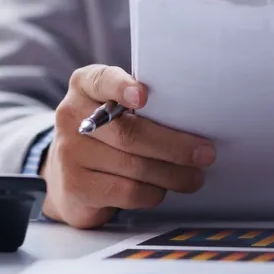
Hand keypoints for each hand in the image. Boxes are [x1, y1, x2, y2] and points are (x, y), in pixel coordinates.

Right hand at [41, 65, 215, 228]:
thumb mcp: (117, 111)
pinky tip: (161, 189)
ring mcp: (70, 152)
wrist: (69, 175)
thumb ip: (144, 107)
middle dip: (175, 146)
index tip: (143, 96)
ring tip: (193, 177)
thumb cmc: (108, 137)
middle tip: (205, 154)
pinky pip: (128, 191)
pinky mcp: (77, 186)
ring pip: (135, 166)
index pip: (101, 80)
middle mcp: (72, 115)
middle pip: (130, 133)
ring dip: (173, 174)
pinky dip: (153, 192)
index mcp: (85, 86)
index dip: (122, 87)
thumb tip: (195, 122)